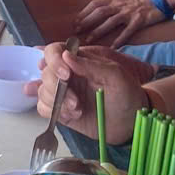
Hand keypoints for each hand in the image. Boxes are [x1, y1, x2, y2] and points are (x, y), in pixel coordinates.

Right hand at [35, 41, 154, 142]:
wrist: (131, 124)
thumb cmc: (127, 95)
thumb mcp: (116, 76)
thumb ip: (92, 65)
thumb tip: (66, 56)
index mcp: (79, 61)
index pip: (54, 51)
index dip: (54, 60)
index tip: (66, 75)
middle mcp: (67, 75)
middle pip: (45, 73)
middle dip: (56, 87)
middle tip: (75, 101)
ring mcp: (63, 93)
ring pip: (42, 91)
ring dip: (56, 101)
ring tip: (78, 110)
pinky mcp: (60, 110)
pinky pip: (43, 108)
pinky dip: (53, 112)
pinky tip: (71, 116)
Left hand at [73, 0, 165, 47]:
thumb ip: (112, 2)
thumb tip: (98, 10)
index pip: (95, 4)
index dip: (84, 12)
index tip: (75, 21)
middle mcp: (120, 4)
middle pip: (99, 12)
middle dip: (86, 21)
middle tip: (76, 30)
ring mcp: (129, 12)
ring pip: (110, 21)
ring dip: (98, 30)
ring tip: (89, 39)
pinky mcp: (139, 20)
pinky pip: (128, 31)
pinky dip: (119, 39)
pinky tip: (113, 47)